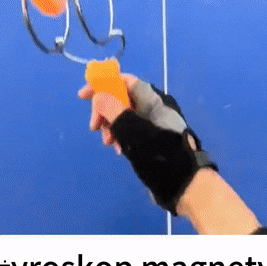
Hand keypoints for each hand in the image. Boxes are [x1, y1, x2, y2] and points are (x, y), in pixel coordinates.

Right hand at [78, 74, 217, 214]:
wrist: (183, 183)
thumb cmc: (159, 154)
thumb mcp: (133, 130)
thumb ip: (114, 110)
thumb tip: (100, 96)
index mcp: (153, 100)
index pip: (125, 82)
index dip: (103, 84)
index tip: (83, 96)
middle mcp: (153, 109)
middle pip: (122, 99)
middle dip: (105, 110)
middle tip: (94, 127)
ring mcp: (153, 125)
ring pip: (124, 117)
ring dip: (111, 126)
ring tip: (108, 142)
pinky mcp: (151, 140)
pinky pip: (131, 131)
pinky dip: (121, 137)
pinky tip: (119, 149)